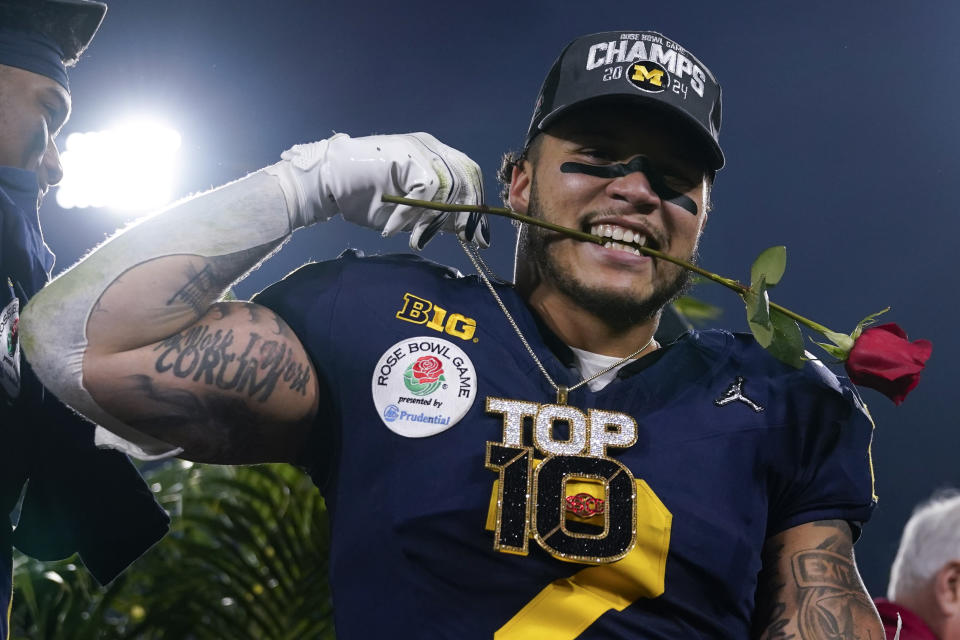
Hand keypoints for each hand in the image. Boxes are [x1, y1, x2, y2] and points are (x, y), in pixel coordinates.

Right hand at [267, 132, 488, 249]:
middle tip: (466, 240)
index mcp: (435, 155)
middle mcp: (431, 146)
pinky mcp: (406, 155)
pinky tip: (393, 227)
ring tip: (416, 239)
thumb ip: (436, 214)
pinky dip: (409, 214)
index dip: (477, 206)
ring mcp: (419, 148)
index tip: (479, 236)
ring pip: (448, 186)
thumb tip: (464, 229)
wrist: (327, 183)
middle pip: (467, 178)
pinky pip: (424, 190)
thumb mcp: (409, 212)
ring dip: (432, 220)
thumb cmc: (364, 197)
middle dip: (469, 213)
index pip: (469, 177)